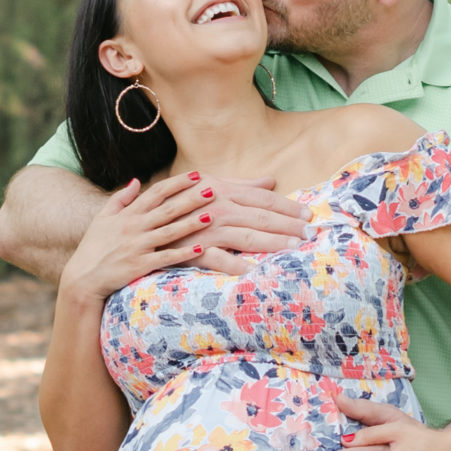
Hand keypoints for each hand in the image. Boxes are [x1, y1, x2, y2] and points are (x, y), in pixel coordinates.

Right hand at [58, 175, 215, 303]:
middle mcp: (134, 228)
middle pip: (167, 210)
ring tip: (212, 216)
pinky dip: (183, 253)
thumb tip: (136, 181)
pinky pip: (165, 258)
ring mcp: (137, 247)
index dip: (177, 183)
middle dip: (191, 199)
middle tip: (212, 190)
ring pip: (170, 232)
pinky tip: (201, 248)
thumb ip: (120, 199)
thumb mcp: (102, 218)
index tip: (196, 175)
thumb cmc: (93, 247)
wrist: (82, 277)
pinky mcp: (139, 266)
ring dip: (192, 224)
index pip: (156, 193)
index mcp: (127, 214)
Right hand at [168, 171, 308, 273]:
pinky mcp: (191, 250)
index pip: (262, 199)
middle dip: (288, 225)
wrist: (139, 223)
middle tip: (311, 232)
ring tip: (294, 248)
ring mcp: (203, 230)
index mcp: (221, 190)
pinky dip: (233, 263)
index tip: (308, 214)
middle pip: (260, 217)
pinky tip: (252, 270)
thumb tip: (270, 180)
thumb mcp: (207, 186)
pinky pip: (216, 259)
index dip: (287, 206)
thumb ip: (240, 185)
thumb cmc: (178, 202)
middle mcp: (215, 208)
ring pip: (245, 236)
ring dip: (271, 242)